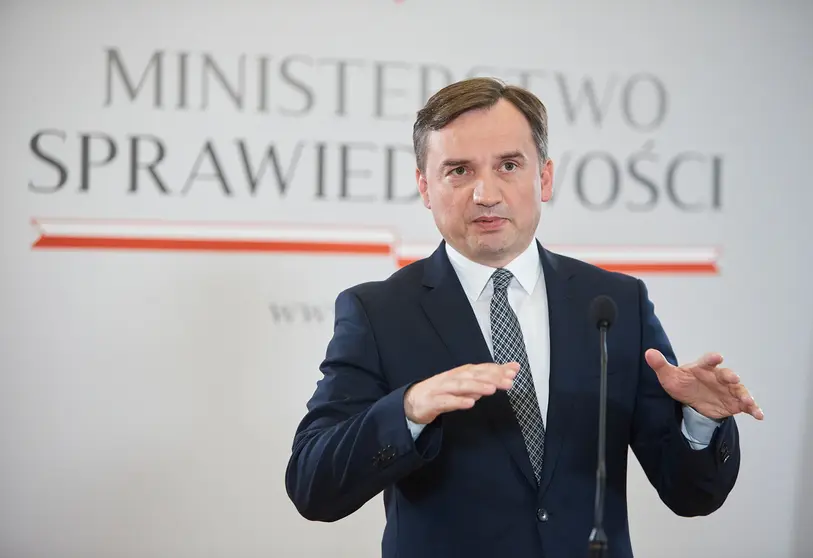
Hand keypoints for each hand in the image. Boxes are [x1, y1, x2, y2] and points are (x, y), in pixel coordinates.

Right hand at [404, 362, 518, 423]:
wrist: (410, 402)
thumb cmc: (440, 393)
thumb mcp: (463, 385)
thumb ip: (483, 381)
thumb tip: (505, 375)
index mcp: (460, 374)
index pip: (481, 369)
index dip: (497, 369)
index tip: (514, 370)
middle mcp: (451, 378)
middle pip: (473, 375)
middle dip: (492, 377)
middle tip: (509, 380)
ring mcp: (441, 389)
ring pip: (460, 386)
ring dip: (477, 386)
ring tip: (492, 389)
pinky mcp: (432, 402)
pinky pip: (446, 402)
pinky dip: (458, 401)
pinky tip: (470, 403)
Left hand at [645, 349, 763, 420]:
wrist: (691, 399)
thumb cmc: (681, 383)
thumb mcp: (668, 376)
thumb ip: (660, 365)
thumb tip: (648, 352)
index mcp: (702, 368)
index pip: (707, 361)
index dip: (712, 359)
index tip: (717, 357)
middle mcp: (718, 376)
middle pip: (726, 374)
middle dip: (730, 376)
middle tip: (734, 378)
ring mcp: (728, 389)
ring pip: (739, 390)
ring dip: (745, 394)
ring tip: (748, 401)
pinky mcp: (734, 402)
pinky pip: (746, 405)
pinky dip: (754, 409)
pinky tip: (759, 415)